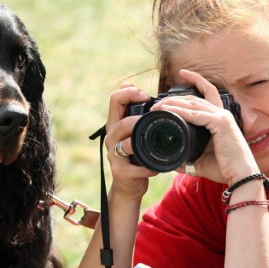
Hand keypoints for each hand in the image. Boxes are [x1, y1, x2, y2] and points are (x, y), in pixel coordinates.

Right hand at [105, 83, 158, 198]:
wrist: (128, 185)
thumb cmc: (134, 155)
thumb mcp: (131, 129)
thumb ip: (131, 109)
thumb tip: (128, 83)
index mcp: (115, 123)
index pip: (115, 99)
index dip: (130, 93)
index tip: (146, 96)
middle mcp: (111, 137)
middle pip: (121, 120)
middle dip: (139, 118)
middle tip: (156, 119)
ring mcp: (114, 154)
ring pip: (127, 143)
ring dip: (143, 141)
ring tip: (157, 142)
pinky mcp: (120, 171)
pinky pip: (136, 167)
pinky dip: (149, 167)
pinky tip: (157, 167)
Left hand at [151, 70, 257, 184]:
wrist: (240, 177)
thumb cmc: (225, 169)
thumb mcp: (201, 161)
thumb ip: (188, 158)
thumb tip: (174, 162)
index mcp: (219, 120)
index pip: (207, 94)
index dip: (196, 81)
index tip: (182, 74)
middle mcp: (222, 114)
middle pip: (196, 97)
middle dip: (175, 97)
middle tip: (158, 102)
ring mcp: (222, 117)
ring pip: (194, 103)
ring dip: (174, 103)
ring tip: (158, 106)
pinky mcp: (221, 124)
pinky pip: (196, 114)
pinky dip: (181, 112)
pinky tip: (168, 111)